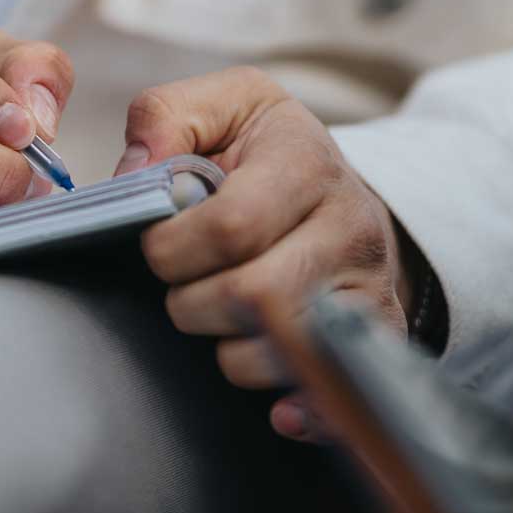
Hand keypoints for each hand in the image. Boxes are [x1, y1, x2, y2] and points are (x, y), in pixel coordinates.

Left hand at [119, 67, 408, 441]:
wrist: (341, 186)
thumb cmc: (267, 150)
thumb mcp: (222, 105)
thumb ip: (165, 118)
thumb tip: (134, 175)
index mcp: (305, 161)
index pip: (230, 226)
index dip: (173, 248)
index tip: (159, 245)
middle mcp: (350, 225)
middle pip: (254, 297)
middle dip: (192, 303)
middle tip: (185, 286)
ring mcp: (368, 285)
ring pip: (281, 352)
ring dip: (228, 350)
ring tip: (223, 315)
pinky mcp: (378, 334)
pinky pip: (333, 397)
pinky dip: (294, 407)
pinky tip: (274, 399)